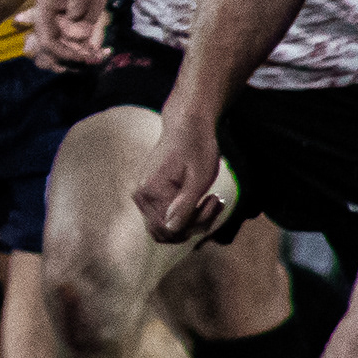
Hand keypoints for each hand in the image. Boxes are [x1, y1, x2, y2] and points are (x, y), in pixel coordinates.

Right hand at [27, 0, 107, 70]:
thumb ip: (77, 13)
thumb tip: (77, 35)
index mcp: (45, 13)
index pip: (48, 42)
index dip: (65, 53)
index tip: (84, 55)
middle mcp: (51, 21)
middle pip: (54, 51)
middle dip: (73, 59)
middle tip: (94, 58)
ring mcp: (62, 23)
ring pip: (65, 50)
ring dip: (82, 57)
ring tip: (100, 55)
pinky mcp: (75, 23)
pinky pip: (78, 43)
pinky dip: (90, 49)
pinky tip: (104, 50)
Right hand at [132, 109, 233, 243]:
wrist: (187, 125)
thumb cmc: (197, 147)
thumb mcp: (199, 178)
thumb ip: (184, 206)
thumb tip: (171, 230)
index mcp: (150, 192)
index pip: (170, 229)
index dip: (196, 225)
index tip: (215, 202)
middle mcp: (141, 196)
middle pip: (167, 231)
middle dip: (195, 225)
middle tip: (216, 202)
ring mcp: (143, 196)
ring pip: (167, 226)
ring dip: (193, 221)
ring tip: (213, 200)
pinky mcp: (150, 194)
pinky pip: (166, 215)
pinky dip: (186, 213)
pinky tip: (202, 200)